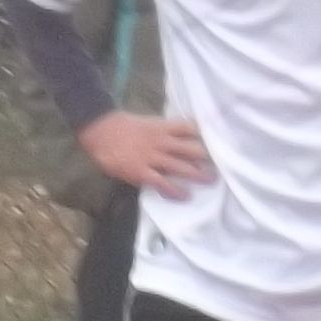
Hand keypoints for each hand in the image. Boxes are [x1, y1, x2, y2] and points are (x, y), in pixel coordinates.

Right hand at [79, 112, 216, 199]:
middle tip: (220, 165)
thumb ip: (163, 130)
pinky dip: (176, 191)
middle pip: (191, 149)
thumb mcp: (147, 123)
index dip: (204, 135)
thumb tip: (179, 136)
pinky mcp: (142, 172)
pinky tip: (186, 196)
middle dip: (206, 158)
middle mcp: (162, 142)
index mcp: (162, 128)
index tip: (216, 141)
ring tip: (211, 181)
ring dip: (198, 175)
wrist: (101, 131)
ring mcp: (152, 158)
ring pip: (181, 167)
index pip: (189, 128)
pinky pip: (162, 183)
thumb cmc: (123, 127)